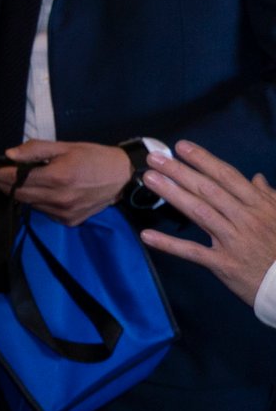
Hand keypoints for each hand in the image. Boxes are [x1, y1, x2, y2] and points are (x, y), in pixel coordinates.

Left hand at [0, 139, 131, 225]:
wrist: (124, 178)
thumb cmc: (94, 157)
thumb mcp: (66, 147)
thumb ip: (36, 150)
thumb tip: (9, 155)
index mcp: (57, 177)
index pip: (14, 178)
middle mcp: (58, 199)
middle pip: (17, 193)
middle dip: (0, 183)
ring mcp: (63, 212)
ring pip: (28, 203)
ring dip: (16, 192)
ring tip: (9, 180)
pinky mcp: (68, 221)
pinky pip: (42, 211)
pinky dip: (34, 200)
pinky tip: (36, 191)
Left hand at [141, 140, 275, 303]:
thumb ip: (268, 196)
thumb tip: (257, 178)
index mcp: (259, 205)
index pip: (227, 176)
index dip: (203, 160)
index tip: (181, 147)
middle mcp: (245, 218)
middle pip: (208, 189)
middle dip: (180, 171)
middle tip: (155, 158)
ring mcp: (233, 240)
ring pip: (199, 212)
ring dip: (172, 194)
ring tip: (150, 180)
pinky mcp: (223, 263)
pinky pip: (192, 251)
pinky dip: (169, 244)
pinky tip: (147, 235)